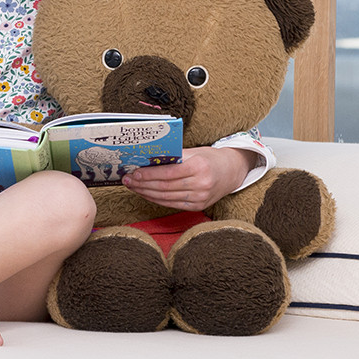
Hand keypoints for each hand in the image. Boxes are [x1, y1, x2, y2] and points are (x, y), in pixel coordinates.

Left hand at [121, 147, 254, 211]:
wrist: (231, 171)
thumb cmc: (209, 158)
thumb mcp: (193, 152)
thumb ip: (173, 157)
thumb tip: (147, 160)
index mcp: (199, 166)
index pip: (168, 173)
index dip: (149, 174)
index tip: (134, 172)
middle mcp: (201, 184)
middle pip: (164, 187)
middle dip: (142, 184)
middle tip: (127, 180)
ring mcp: (200, 198)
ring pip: (166, 197)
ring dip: (146, 193)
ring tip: (133, 187)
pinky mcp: (198, 206)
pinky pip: (172, 204)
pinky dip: (156, 199)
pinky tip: (146, 194)